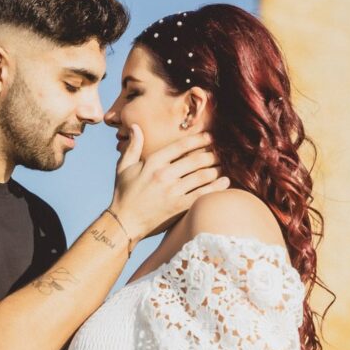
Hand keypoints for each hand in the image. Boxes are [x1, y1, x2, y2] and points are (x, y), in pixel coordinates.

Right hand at [110, 124, 229, 240]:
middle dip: (212, 154)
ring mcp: (172, 191)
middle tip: (221, 152)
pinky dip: (216, 188)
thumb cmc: (124, 194)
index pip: (181, 146)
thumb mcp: (123, 168)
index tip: (210, 137)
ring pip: (202, 176)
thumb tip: (136, 127)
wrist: (124, 223)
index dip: (198, 139)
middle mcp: (164, 175)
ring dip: (216, 169)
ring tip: (224, 165)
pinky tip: (225, 183)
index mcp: (152, 162)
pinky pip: (202, 194)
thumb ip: (133, 146)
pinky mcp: (178, 207)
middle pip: (196, 160)